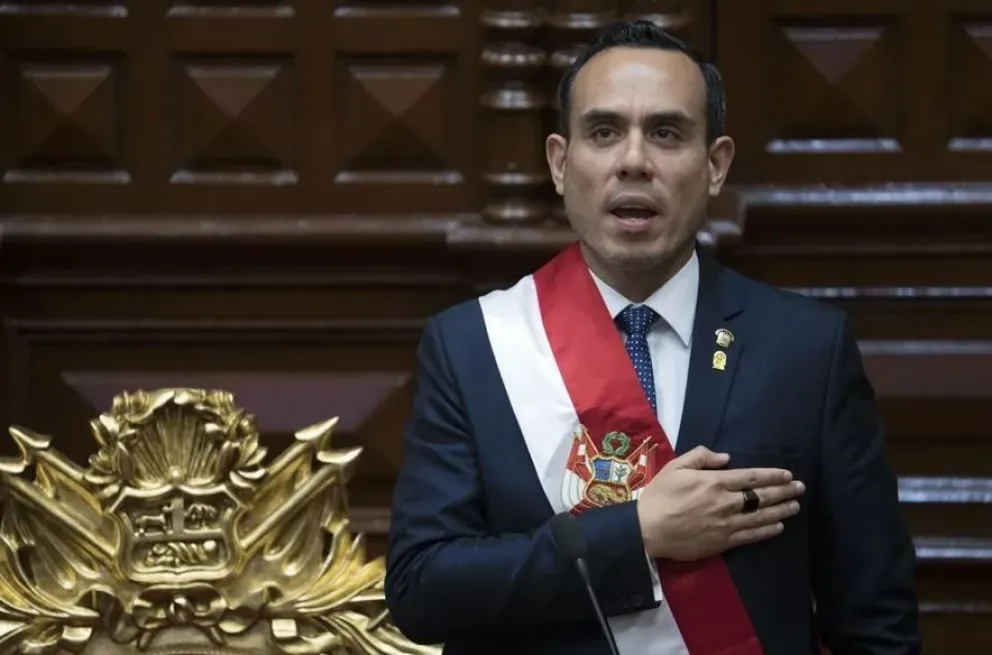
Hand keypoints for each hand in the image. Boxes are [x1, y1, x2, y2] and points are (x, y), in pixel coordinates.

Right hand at [636, 446, 803, 560]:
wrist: (648, 530)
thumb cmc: (659, 496)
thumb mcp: (675, 467)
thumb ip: (700, 457)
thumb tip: (725, 458)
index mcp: (714, 482)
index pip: (751, 477)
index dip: (771, 475)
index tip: (787, 474)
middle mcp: (725, 502)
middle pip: (761, 496)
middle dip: (783, 491)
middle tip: (800, 488)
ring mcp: (726, 524)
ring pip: (760, 516)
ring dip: (781, 510)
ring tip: (795, 506)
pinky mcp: (722, 542)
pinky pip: (750, 536)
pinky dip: (767, 531)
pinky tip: (779, 527)